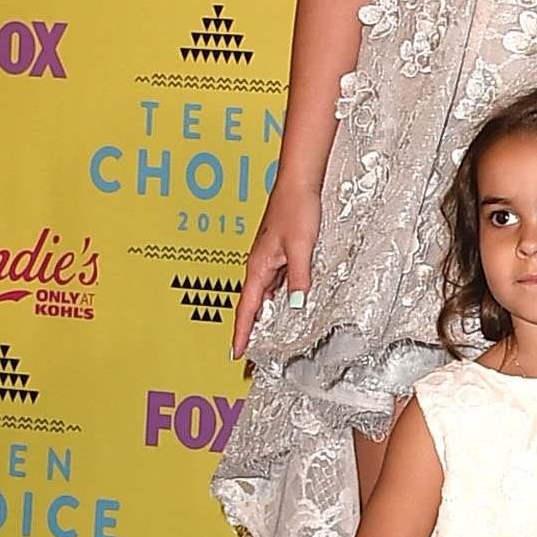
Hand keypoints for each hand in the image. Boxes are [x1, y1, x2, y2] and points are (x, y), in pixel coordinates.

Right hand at [232, 174, 322, 355]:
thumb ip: (299, 277)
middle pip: (253, 305)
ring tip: (269, 337)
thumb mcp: (301, 247)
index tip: (235, 353)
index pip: (246, 308)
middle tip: (250, 353)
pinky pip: (277, 282)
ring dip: (265, 315)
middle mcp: (260, 265)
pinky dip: (280, 297)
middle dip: (250, 329)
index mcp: (258, 266)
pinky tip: (289, 304)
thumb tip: (296, 304)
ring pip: (266, 295)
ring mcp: (269, 259)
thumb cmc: (295, 207)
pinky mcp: (280, 252)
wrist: (298, 183)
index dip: (240, 332)